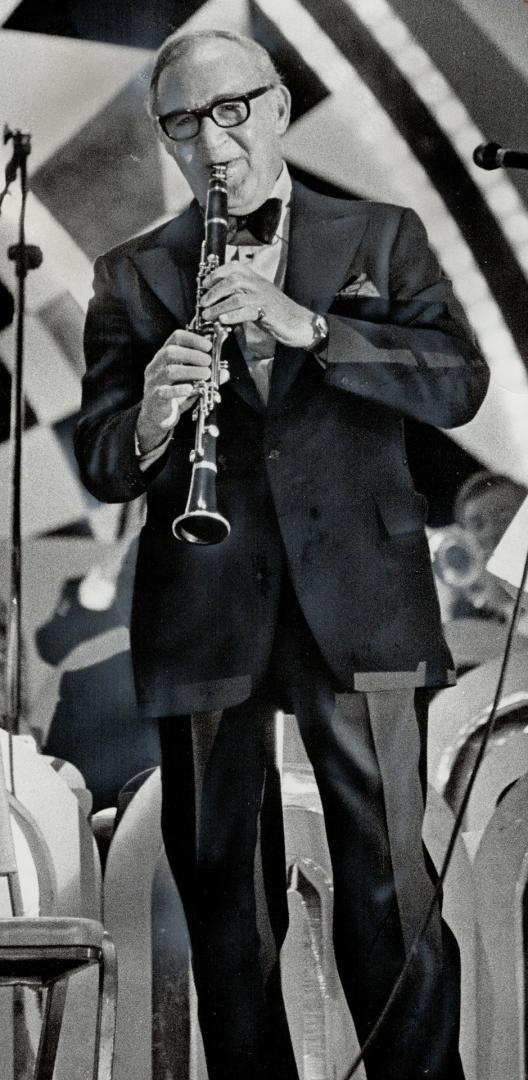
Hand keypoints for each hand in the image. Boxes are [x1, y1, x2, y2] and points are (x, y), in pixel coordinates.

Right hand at [137, 328, 215, 452]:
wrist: (157, 417)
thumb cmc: (174, 396)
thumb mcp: (191, 382)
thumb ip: (206, 376)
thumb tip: (225, 372)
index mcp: (164, 357)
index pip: (176, 338)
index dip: (193, 338)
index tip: (208, 346)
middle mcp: (156, 367)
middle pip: (170, 352)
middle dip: (193, 354)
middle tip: (208, 361)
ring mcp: (154, 382)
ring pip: (169, 371)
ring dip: (191, 371)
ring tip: (206, 374)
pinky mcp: (155, 398)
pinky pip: (165, 392)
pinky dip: (180, 389)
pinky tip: (191, 389)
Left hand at [200, 263, 314, 348]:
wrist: (299, 322)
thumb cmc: (276, 312)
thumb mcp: (257, 298)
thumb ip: (240, 295)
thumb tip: (219, 300)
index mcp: (255, 278)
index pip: (233, 267)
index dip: (216, 274)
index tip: (204, 284)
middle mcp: (258, 284)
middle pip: (231, 280)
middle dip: (213, 291)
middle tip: (203, 302)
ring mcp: (263, 297)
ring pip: (236, 297)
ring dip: (218, 306)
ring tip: (208, 315)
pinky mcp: (266, 312)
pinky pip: (246, 311)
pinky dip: (232, 316)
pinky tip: (223, 320)